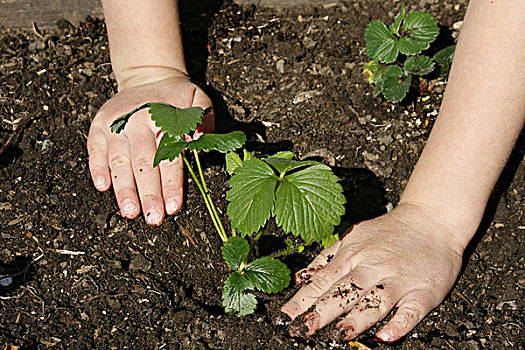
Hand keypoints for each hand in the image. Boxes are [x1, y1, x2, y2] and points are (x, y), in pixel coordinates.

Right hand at [87, 75, 213, 224]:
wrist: (149, 76)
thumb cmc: (176, 97)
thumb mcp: (198, 101)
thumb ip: (204, 120)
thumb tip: (201, 140)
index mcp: (162, 118)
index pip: (169, 157)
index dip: (171, 184)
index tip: (173, 207)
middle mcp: (136, 121)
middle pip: (143, 163)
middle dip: (148, 194)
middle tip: (153, 218)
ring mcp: (115, 124)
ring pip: (119, 161)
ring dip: (124, 189)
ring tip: (130, 212)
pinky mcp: (99, 126)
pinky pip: (95, 149)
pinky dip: (97, 168)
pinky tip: (103, 187)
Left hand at [278, 203, 464, 342]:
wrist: (432, 219)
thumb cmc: (389, 232)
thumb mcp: (353, 236)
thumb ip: (326, 258)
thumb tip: (300, 279)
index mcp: (353, 255)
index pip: (322, 280)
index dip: (302, 300)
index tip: (285, 317)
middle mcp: (374, 266)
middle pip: (345, 291)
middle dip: (322, 312)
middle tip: (303, 330)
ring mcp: (400, 278)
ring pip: (376, 300)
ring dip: (358, 319)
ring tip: (340, 335)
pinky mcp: (425, 290)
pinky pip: (412, 309)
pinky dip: (400, 323)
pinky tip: (386, 336)